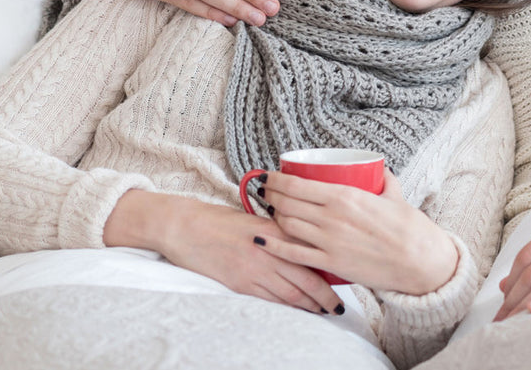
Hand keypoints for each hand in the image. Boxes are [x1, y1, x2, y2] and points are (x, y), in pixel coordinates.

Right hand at [104, 190, 341, 314]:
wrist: (187, 228)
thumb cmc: (221, 220)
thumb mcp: (257, 219)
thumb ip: (280, 232)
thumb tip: (303, 242)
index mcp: (276, 230)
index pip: (311, 250)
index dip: (329, 266)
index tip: (344, 273)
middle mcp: (270, 250)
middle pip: (306, 278)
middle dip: (325, 296)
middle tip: (339, 307)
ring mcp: (255, 269)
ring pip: (291, 294)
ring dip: (310, 305)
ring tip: (324, 312)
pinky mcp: (240, 283)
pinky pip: (270, 300)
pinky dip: (287, 307)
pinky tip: (297, 312)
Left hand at [256, 168, 459, 296]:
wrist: (418, 260)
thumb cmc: (409, 228)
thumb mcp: (396, 197)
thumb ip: (385, 181)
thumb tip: (381, 171)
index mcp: (346, 196)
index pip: (299, 184)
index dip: (278, 179)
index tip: (270, 175)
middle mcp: (332, 217)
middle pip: (288, 203)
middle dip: (271, 195)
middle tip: (266, 191)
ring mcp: (329, 241)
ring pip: (287, 225)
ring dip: (273, 215)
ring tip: (270, 209)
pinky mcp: (330, 263)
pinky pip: (293, 253)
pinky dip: (273, 244)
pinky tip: (262, 238)